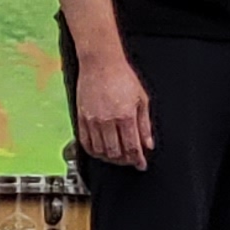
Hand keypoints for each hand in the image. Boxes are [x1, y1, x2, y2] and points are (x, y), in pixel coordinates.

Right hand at [74, 45, 153, 170]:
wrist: (101, 64)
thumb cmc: (122, 77)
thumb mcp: (142, 99)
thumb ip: (145, 124)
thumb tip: (148, 144)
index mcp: (125, 115)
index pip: (132, 146)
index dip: (138, 160)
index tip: (141, 165)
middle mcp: (107, 121)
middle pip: (115, 152)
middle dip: (125, 161)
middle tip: (131, 161)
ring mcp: (92, 121)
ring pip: (100, 151)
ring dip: (110, 158)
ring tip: (118, 157)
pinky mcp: (81, 119)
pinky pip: (85, 143)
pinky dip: (94, 151)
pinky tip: (101, 151)